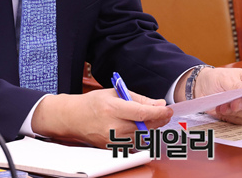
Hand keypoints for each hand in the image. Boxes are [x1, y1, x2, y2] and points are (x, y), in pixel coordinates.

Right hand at [31, 89, 171, 147]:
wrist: (73, 118)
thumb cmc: (94, 103)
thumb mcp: (115, 93)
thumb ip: (139, 99)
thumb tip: (159, 104)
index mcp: (114, 109)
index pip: (143, 113)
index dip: (159, 112)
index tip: (168, 109)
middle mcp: (113, 127)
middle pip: (145, 127)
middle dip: (158, 120)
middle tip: (164, 113)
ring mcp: (112, 140)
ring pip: (141, 137)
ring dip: (149, 128)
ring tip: (149, 118)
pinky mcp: (111, 148)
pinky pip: (133, 143)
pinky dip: (139, 135)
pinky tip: (137, 127)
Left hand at [178, 67, 241, 124]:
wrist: (205, 87)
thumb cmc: (218, 78)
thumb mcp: (226, 78)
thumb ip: (238, 85)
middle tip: (233, 104)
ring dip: (234, 112)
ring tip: (222, 107)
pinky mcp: (241, 117)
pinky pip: (239, 120)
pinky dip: (229, 116)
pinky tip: (221, 110)